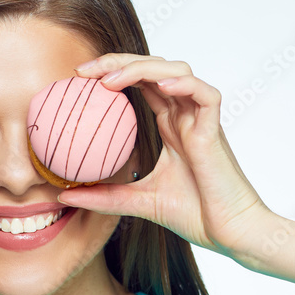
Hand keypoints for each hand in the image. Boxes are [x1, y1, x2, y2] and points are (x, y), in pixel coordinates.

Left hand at [56, 53, 271, 261]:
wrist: (230, 233)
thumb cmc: (195, 216)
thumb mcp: (138, 202)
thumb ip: (105, 197)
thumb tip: (64, 196)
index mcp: (172, 127)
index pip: (141, 84)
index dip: (112, 72)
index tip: (79, 79)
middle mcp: (186, 117)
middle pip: (153, 69)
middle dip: (118, 61)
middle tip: (83, 70)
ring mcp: (201, 120)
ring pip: (177, 71)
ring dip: (143, 67)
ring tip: (110, 80)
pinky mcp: (216, 130)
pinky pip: (205, 94)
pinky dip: (182, 84)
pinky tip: (158, 86)